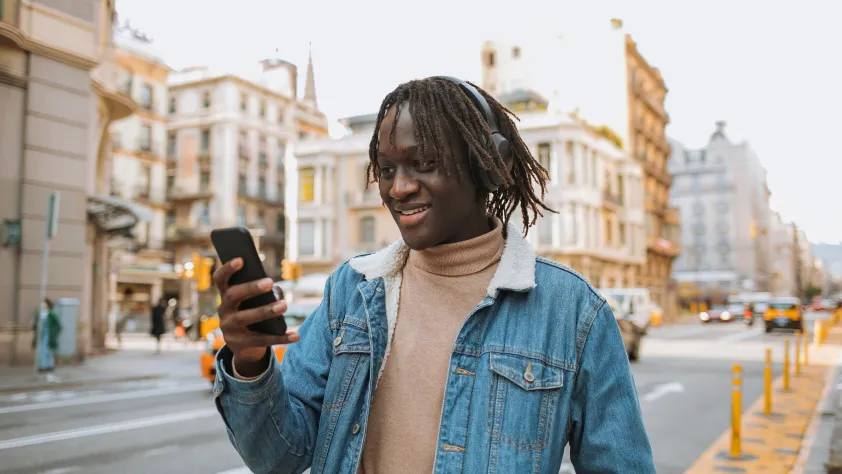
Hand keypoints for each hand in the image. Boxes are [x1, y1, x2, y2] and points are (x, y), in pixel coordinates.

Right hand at [214, 258, 299, 374]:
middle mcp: (224, 310)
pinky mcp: (240, 344)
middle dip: (250, 288)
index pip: (220, 279)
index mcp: (226, 296)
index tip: (241, 259)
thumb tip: (276, 290)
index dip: (228, 268)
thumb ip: (263, 293)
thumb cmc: (252, 313)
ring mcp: (229, 328)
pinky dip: (281, 337)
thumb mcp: (253, 303)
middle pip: (233, 295)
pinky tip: (296, 335)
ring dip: (265, 310)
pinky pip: (262, 340)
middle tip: (269, 282)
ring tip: (284, 305)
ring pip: (245, 318)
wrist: (243, 346)